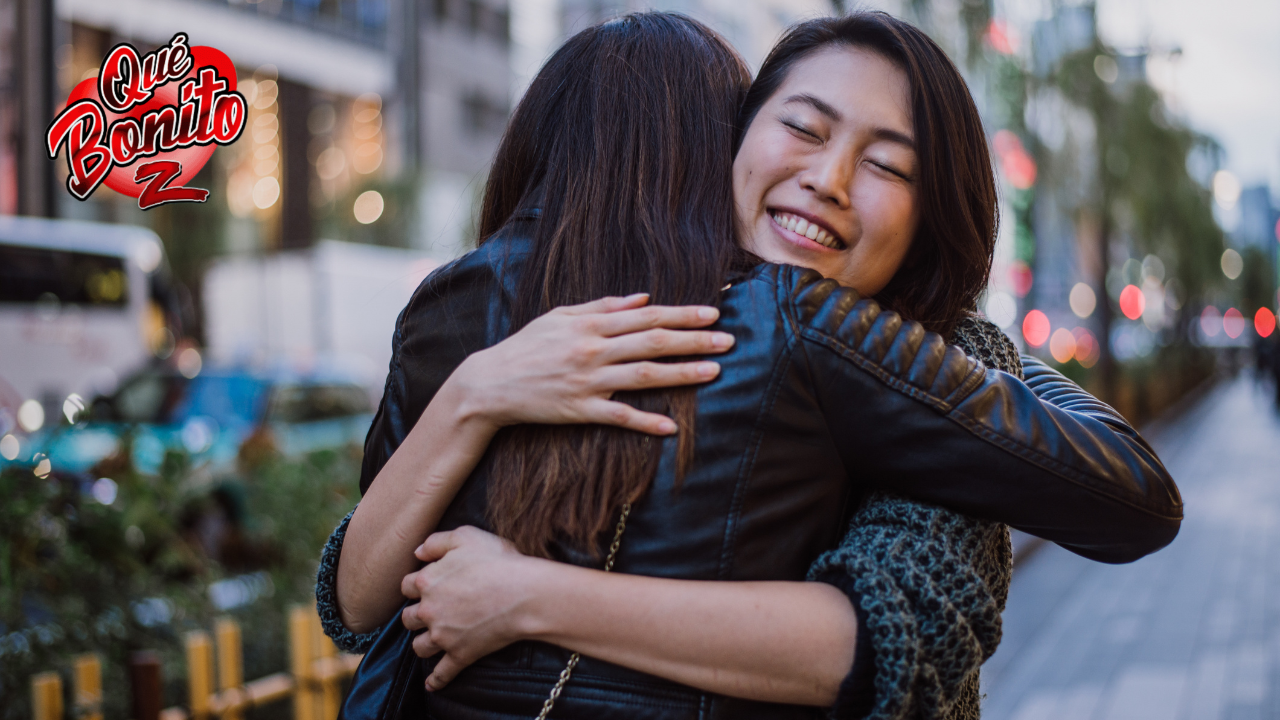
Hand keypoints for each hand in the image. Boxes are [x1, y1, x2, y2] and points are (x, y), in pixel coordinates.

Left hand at [400, 526, 551, 689]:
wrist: (524, 593)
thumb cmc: (499, 562)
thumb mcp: (466, 536)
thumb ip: (437, 541)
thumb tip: (417, 552)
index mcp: (428, 581)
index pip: (407, 585)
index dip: (417, 584)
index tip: (427, 586)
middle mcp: (429, 610)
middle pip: (408, 618)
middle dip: (415, 615)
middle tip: (428, 612)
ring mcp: (443, 635)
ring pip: (419, 646)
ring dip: (422, 643)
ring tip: (431, 641)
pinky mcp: (460, 654)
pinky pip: (442, 673)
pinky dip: (436, 680)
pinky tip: (431, 684)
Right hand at [449, 294, 733, 435]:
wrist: (489, 384)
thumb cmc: (527, 346)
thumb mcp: (560, 316)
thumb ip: (602, 307)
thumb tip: (643, 299)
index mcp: (590, 324)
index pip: (646, 316)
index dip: (681, 314)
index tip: (712, 313)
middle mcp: (592, 350)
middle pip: (652, 342)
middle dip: (693, 340)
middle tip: (728, 340)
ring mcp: (587, 381)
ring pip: (643, 376)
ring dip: (681, 374)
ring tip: (714, 372)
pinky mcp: (579, 410)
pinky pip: (618, 416)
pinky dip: (645, 421)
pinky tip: (670, 426)